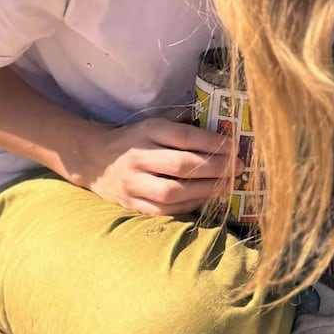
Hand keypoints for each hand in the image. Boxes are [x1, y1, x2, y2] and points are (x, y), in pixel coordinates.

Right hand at [77, 111, 242, 215]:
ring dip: (206, 190)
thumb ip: (182, 127)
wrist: (95, 158)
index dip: (211, 143)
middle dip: (215, 168)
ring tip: (228, 185)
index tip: (234, 147)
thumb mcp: (154, 123)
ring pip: (173, 191)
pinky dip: (189, 205)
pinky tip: (206, 198)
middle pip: (181, 165)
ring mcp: (133, 183)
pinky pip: (164, 209)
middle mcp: (139, 157)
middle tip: (239, 168)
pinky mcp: (131, 204)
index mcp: (147, 131)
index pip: (184, 137)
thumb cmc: (136, 138)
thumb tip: (221, 135)